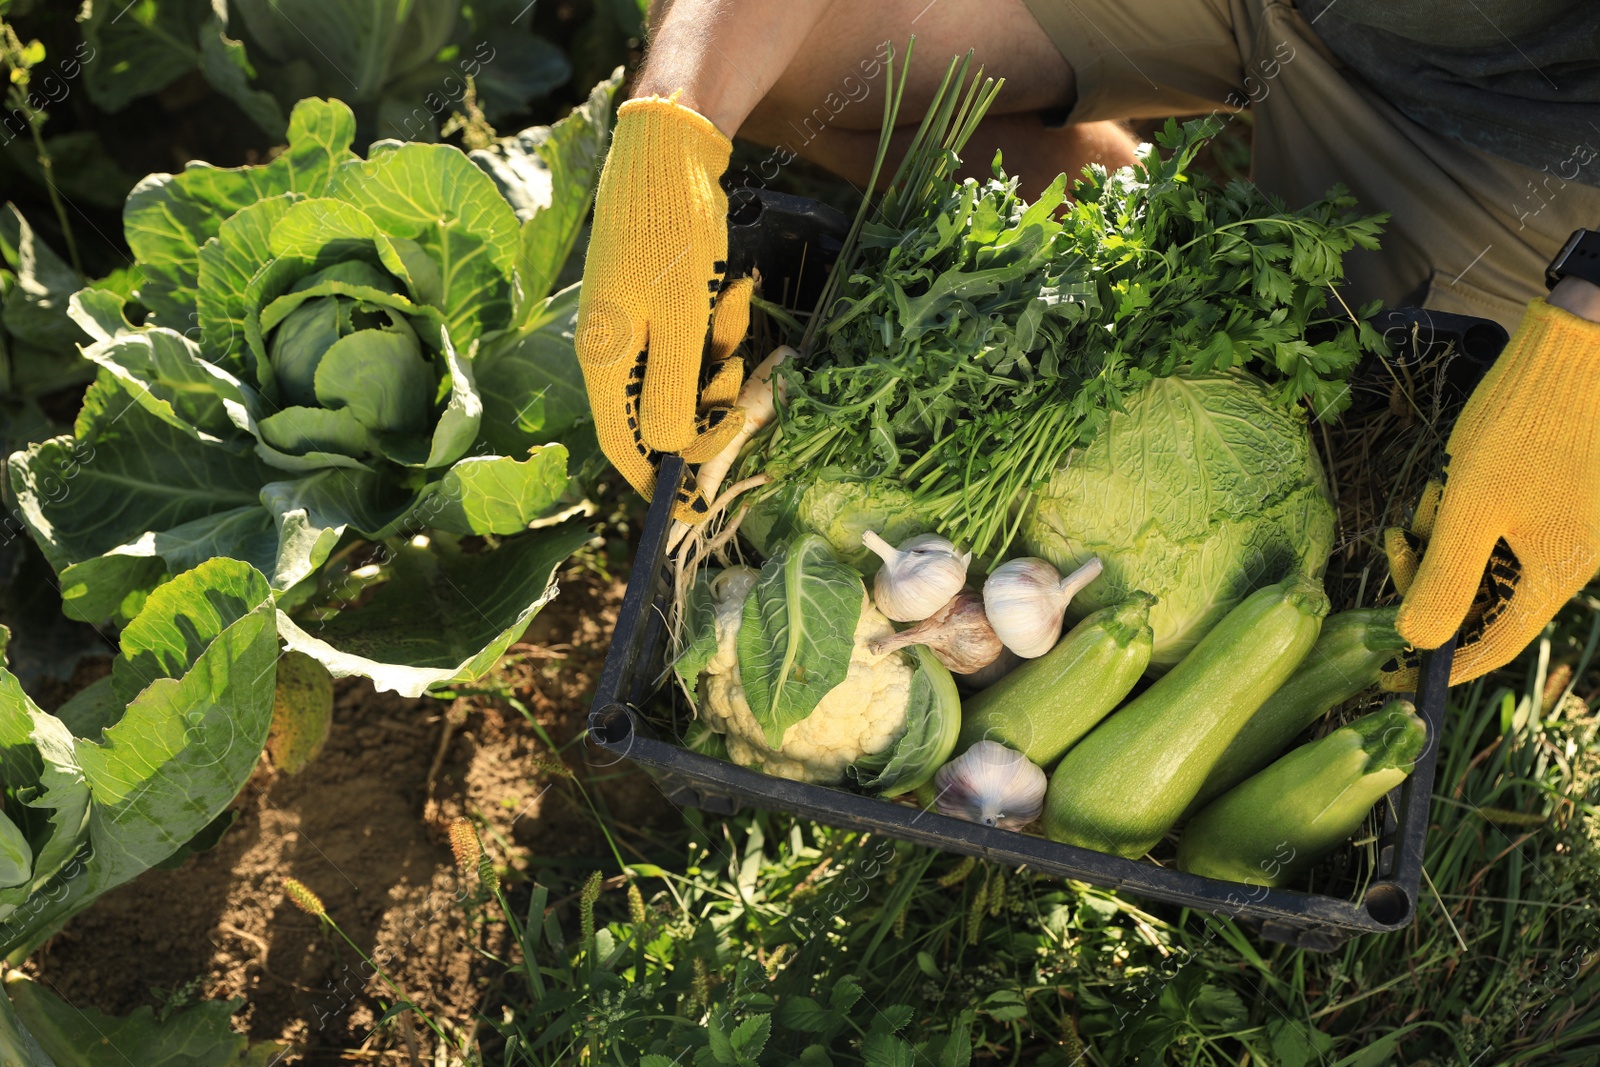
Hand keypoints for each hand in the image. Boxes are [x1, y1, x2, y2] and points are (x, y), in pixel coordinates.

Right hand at [576, 96, 753, 522]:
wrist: (670, 152)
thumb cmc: (670, 233)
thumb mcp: (679, 319)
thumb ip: (670, 392)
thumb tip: (667, 456)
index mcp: (604, 358)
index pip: (624, 445)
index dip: (658, 484)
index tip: (695, 511)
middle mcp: (613, 348)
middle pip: (664, 412)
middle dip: (707, 399)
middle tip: (732, 364)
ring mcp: (638, 323)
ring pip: (690, 375)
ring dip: (721, 354)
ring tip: (727, 302)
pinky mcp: (662, 302)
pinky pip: (698, 339)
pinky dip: (720, 324)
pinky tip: (728, 288)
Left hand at [1386, 298, 1599, 682]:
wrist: (1583, 346)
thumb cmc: (1529, 423)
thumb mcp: (1471, 505)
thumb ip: (1445, 578)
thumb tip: (1419, 641)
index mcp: (1556, 575)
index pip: (1493, 645)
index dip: (1442, 662)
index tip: (1393, 667)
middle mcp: (1571, 559)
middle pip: (1482, 599)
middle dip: (1432, 573)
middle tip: (1399, 538)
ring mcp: (1566, 526)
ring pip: (1485, 557)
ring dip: (1444, 534)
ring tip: (1438, 488)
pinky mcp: (1557, 494)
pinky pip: (1499, 524)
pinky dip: (1465, 510)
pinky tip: (1453, 476)